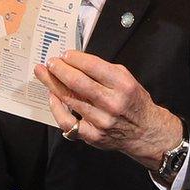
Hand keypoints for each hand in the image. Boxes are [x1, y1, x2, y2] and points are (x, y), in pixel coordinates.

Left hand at [35, 50, 181, 169]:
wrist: (145, 132)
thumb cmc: (132, 102)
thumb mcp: (126, 79)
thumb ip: (102, 70)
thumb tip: (75, 61)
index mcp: (123, 85)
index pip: (92, 66)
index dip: (74, 58)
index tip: (65, 54)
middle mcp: (112, 103)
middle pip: (77, 82)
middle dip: (59, 69)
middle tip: (50, 62)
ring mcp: (101, 121)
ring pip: (69, 99)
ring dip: (52, 84)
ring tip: (43, 74)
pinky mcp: (92, 135)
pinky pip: (67, 121)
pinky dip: (56, 108)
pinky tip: (52, 97)